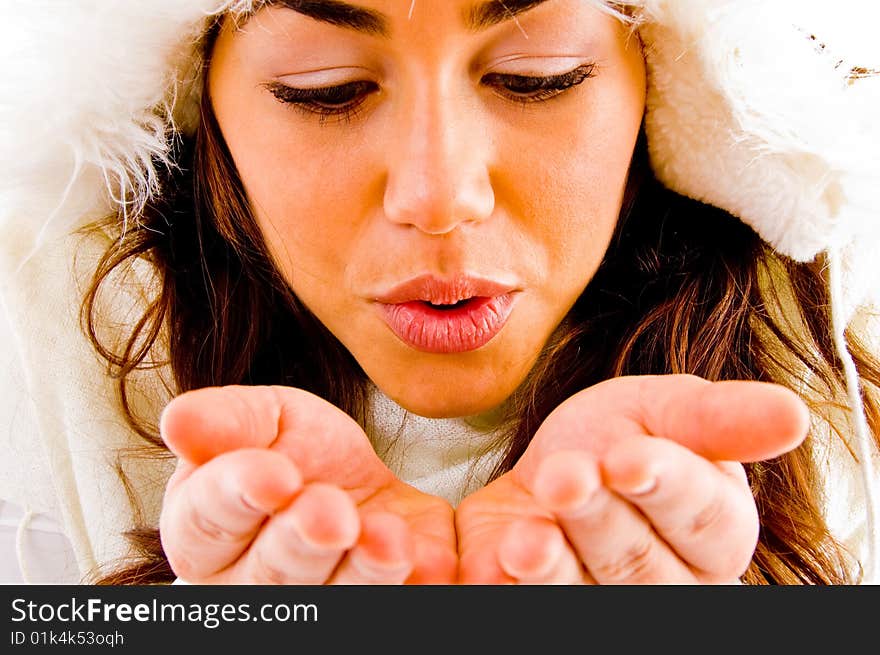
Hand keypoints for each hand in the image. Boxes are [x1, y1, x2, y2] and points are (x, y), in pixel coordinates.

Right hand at [158, 385, 455, 583]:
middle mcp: (251, 587)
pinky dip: (418, 586)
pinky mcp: (376, 607)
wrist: (358, 483)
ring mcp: (318, 606)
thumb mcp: (263, 418)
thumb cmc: (293, 451)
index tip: (275, 474)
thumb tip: (178, 420)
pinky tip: (432, 561)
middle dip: (302, 543)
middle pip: (271, 576)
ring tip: (390, 538)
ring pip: (336, 603)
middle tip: (331, 513)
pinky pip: (400, 605)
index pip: (206, 520)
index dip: (238, 496)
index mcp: (206, 533)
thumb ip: (226, 422)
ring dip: (364, 572)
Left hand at [455, 374, 808, 583]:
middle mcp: (670, 584)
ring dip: (552, 566)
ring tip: (526, 537)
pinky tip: (498, 561)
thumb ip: (717, 418)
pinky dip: (510, 587)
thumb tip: (794, 414)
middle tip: (564, 476)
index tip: (628, 456)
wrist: (546, 473)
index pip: (705, 521)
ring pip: (584, 595)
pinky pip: (531, 607)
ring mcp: (606, 603)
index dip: (668, 488)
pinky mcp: (547, 608)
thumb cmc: (616, 439)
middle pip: (641, 565)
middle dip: (598, 518)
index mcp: (714, 530)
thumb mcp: (663, 410)